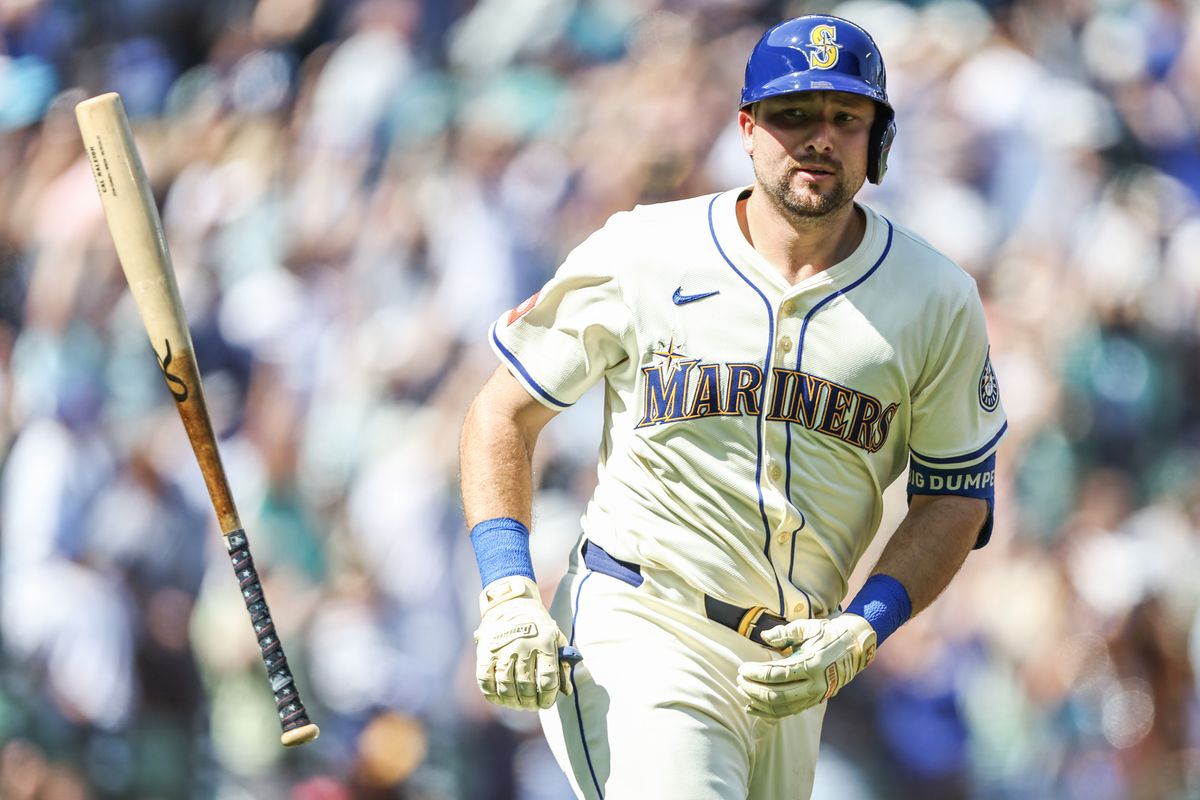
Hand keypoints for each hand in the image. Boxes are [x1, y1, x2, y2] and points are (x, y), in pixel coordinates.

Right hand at [474, 576, 572, 709]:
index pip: (548, 680)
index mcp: (545, 643)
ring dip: (512, 701)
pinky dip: (492, 694)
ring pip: (506, 686)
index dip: (548, 697)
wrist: (512, 603)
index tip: (547, 702)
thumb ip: (563, 664)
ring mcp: (502, 649)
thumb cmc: (538, 625)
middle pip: (527, 686)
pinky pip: (485, 680)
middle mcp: (523, 646)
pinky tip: (500, 697)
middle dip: (531, 702)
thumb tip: (566, 692)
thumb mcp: (556, 637)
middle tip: (532, 706)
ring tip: (518, 704)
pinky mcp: (485, 651)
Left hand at [736, 613, 876, 718]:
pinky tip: (754, 708)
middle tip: (739, 680)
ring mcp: (816, 695)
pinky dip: (770, 712)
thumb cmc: (828, 632)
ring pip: (782, 707)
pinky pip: (789, 711)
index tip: (742, 669)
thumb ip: (784, 633)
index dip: (756, 674)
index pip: (776, 674)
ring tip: (744, 693)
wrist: (855, 645)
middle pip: (776, 694)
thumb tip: (764, 637)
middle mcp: (814, 684)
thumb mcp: (807, 627)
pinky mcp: (816, 700)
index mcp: (811, 664)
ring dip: (759, 702)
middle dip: (753, 689)